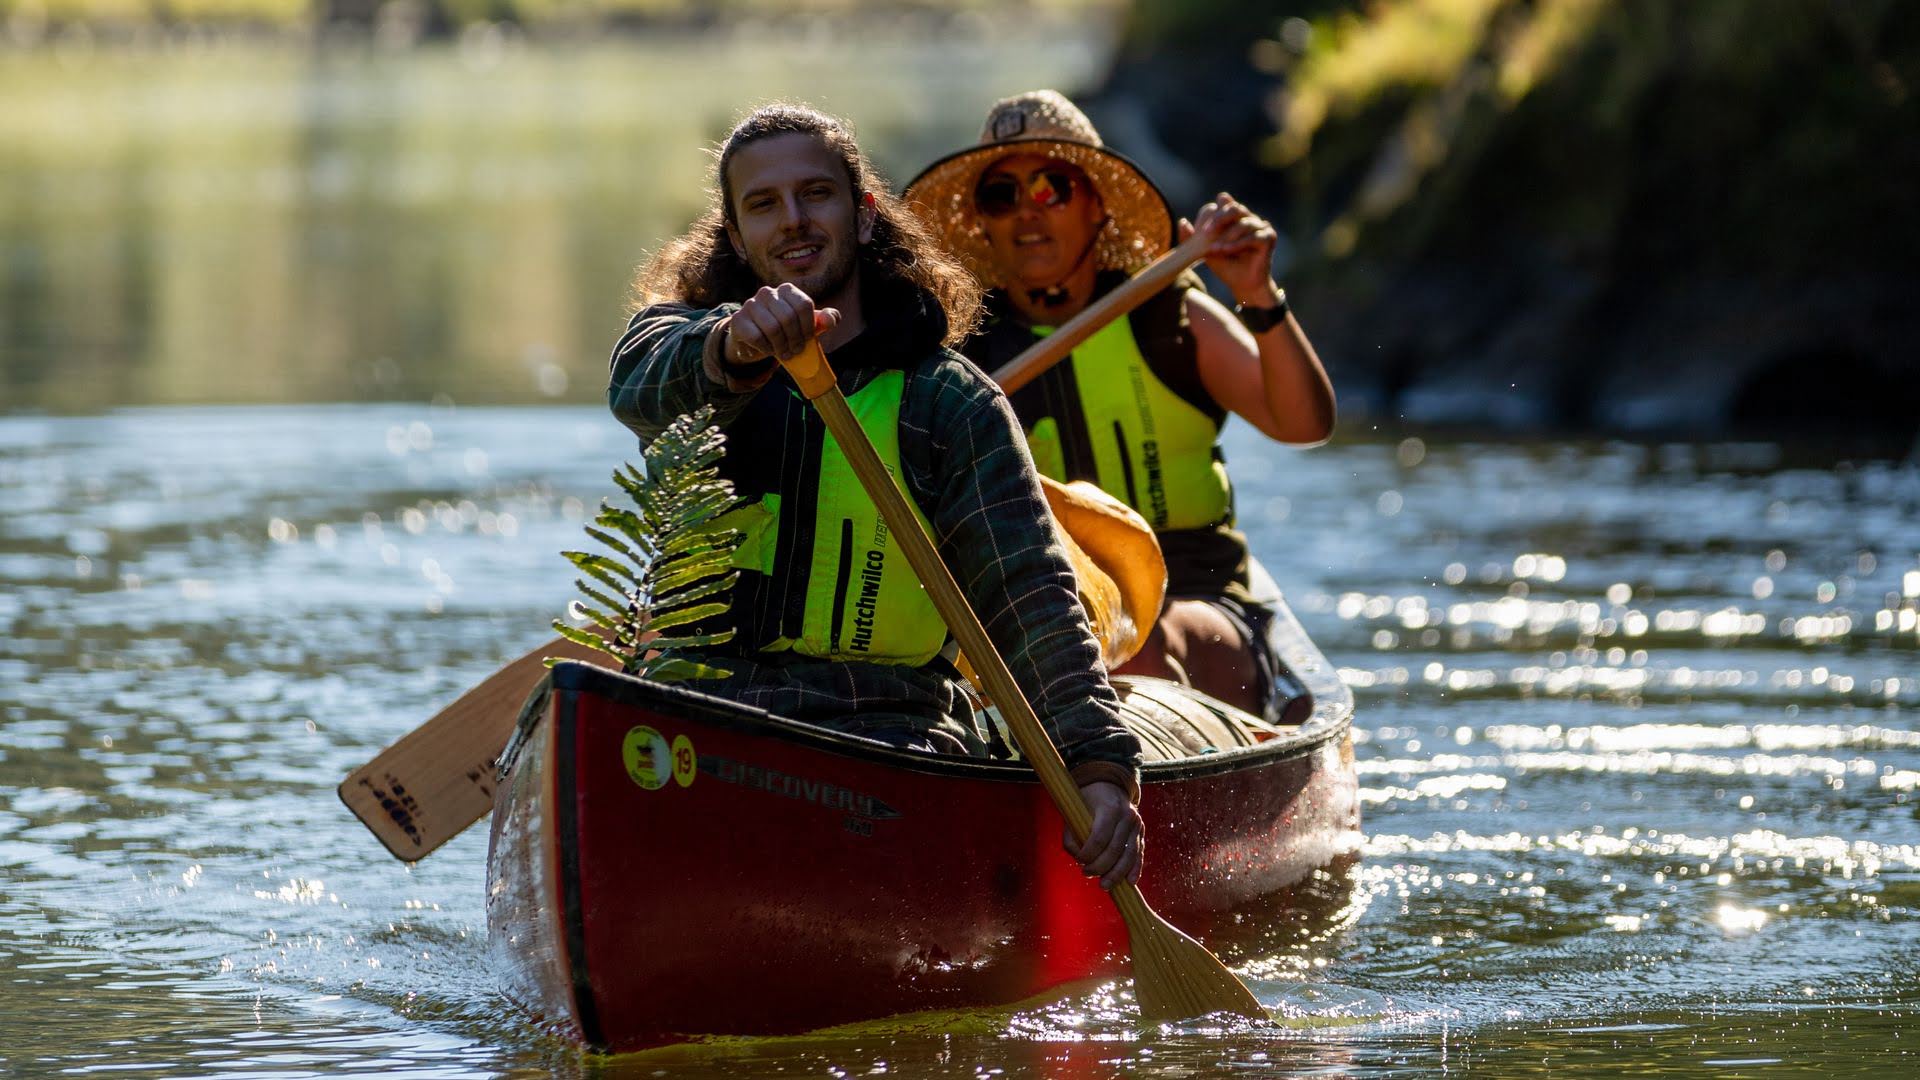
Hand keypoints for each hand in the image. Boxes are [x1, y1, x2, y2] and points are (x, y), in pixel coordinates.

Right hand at [724, 283, 840, 367]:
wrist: (755, 340)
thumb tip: (830, 320)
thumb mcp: (807, 325)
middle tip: (795, 351)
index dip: (808, 327)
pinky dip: (766, 348)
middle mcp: (767, 292)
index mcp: (786, 289)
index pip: (803, 305)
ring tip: (784, 353)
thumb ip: (824, 321)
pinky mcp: (738, 320)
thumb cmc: (785, 331)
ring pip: (772, 328)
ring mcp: (751, 304)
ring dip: (781, 346)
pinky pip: (756, 337)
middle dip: (795, 339)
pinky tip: (769, 349)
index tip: (807, 340)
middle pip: (788, 317)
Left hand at [1063, 780, 1143, 889]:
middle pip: (1115, 849)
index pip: (1100, 837)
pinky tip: (1129, 882)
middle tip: (1087, 873)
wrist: (1109, 786)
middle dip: (1100, 866)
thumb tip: (1078, 859)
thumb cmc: (1087, 802)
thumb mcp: (1075, 813)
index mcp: (1109, 808)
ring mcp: (1136, 824)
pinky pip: (1139, 853)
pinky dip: (1135, 869)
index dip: (1089, 854)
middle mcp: (1127, 816)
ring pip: (1129, 854)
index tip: (1079, 861)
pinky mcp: (1141, 832)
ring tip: (1104, 885)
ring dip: (1117, 873)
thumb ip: (1072, 837)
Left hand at [1178, 192, 1279, 305]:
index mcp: (1234, 217)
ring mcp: (1260, 226)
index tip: (1201, 231)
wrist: (1242, 285)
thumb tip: (1182, 221)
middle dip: (1219, 219)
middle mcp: (1248, 218)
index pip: (1223, 201)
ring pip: (1243, 223)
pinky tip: (1227, 251)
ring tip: (1215, 249)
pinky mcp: (1269, 237)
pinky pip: (1253, 236)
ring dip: (1227, 236)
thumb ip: (1194, 238)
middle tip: (1206, 233)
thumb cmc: (1225, 265)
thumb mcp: (1205, 251)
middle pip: (1234, 207)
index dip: (1211, 213)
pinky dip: (1238, 244)